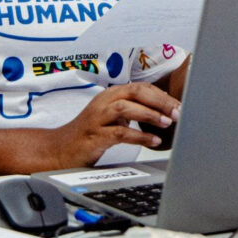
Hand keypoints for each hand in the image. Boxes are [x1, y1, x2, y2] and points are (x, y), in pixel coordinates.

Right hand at [50, 83, 181, 167]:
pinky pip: (120, 132)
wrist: (59, 150)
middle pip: (136, 92)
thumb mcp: (113, 117)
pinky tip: (153, 140)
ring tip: (167, 123)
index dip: (162, 95)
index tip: (178, 105)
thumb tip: (163, 111)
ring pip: (127, 108)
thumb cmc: (90, 134)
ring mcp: (98, 118)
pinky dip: (139, 136)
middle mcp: (104, 101)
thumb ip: (132, 110)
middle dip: (160, 101)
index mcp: (111, 94)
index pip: (141, 87)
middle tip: (177, 112)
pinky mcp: (94, 135)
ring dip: (150, 114)